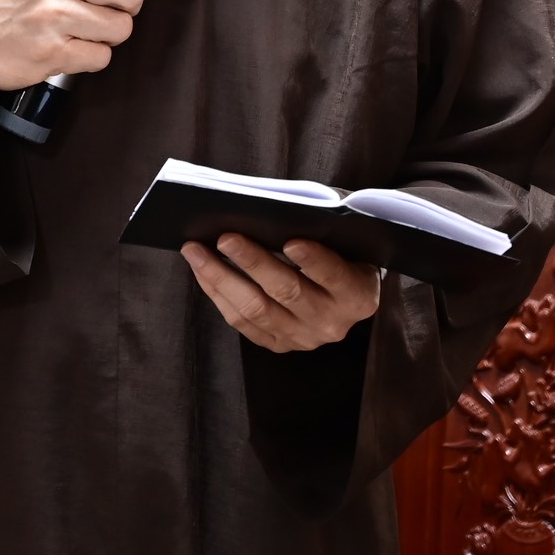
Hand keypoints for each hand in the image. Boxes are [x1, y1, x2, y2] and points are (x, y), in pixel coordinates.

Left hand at [183, 235, 381, 351]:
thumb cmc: (342, 253)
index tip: (291, 240)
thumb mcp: (344, 241)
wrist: (348, 294)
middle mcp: (333, 323)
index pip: (335, 276)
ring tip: (196, 250)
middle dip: (252, 262)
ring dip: (221, 277)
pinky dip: (218, 293)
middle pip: (287, 291)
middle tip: (225, 236)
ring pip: (256, 309)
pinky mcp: (280, 345)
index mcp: (358, 295)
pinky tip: (202, 269)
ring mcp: (305, 338)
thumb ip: (320, 228)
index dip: (314, 260)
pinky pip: (242, 321)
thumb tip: (268, 209)